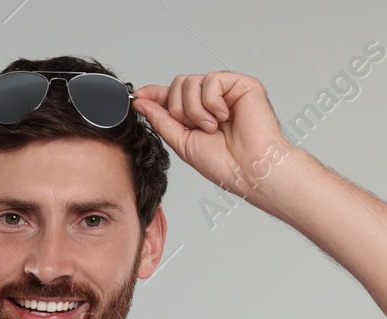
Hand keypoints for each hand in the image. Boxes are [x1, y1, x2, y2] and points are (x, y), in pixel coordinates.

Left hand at [132, 72, 296, 202]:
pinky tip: (223, 116)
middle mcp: (211, 100)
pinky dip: (212, 102)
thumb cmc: (223, 163)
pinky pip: (211, 80)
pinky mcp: (241, 84)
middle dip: (179, 109)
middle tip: (195, 128)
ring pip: (191, 81)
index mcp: (198, 113)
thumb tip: (141, 103)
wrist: (248, 169)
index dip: (154, 94)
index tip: (138, 97)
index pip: (172, 95)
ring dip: (195, 109)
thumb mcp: (182, 142)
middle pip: (178, 84)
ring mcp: (226, 91)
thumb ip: (161, 120)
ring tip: (211, 127)